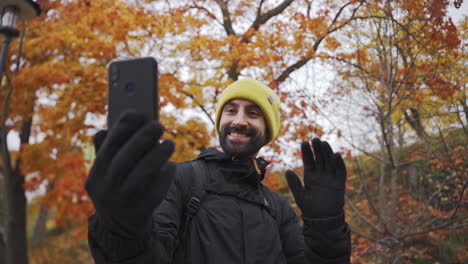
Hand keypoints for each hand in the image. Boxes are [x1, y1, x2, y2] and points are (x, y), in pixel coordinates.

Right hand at [85, 111, 174, 238]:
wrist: (120, 228)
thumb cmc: (117, 188)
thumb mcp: (107, 173)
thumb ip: (111, 149)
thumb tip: (124, 119)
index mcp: (95, 175)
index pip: (105, 147)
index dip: (121, 128)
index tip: (136, 113)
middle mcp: (105, 189)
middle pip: (123, 160)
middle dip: (142, 139)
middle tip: (158, 125)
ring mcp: (122, 203)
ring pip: (141, 175)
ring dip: (157, 156)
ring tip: (170, 143)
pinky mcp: (141, 212)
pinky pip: (156, 191)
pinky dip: (164, 176)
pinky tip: (170, 166)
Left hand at [286, 138, 345, 218]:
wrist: (322, 219)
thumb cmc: (310, 208)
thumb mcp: (300, 195)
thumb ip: (294, 184)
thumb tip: (287, 171)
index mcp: (310, 175)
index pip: (309, 160)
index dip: (307, 152)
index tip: (304, 142)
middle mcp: (321, 174)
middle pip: (320, 158)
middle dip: (317, 149)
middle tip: (314, 139)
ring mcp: (330, 178)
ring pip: (330, 162)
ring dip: (327, 152)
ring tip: (323, 143)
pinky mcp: (339, 183)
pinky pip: (340, 171)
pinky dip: (339, 163)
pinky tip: (336, 155)